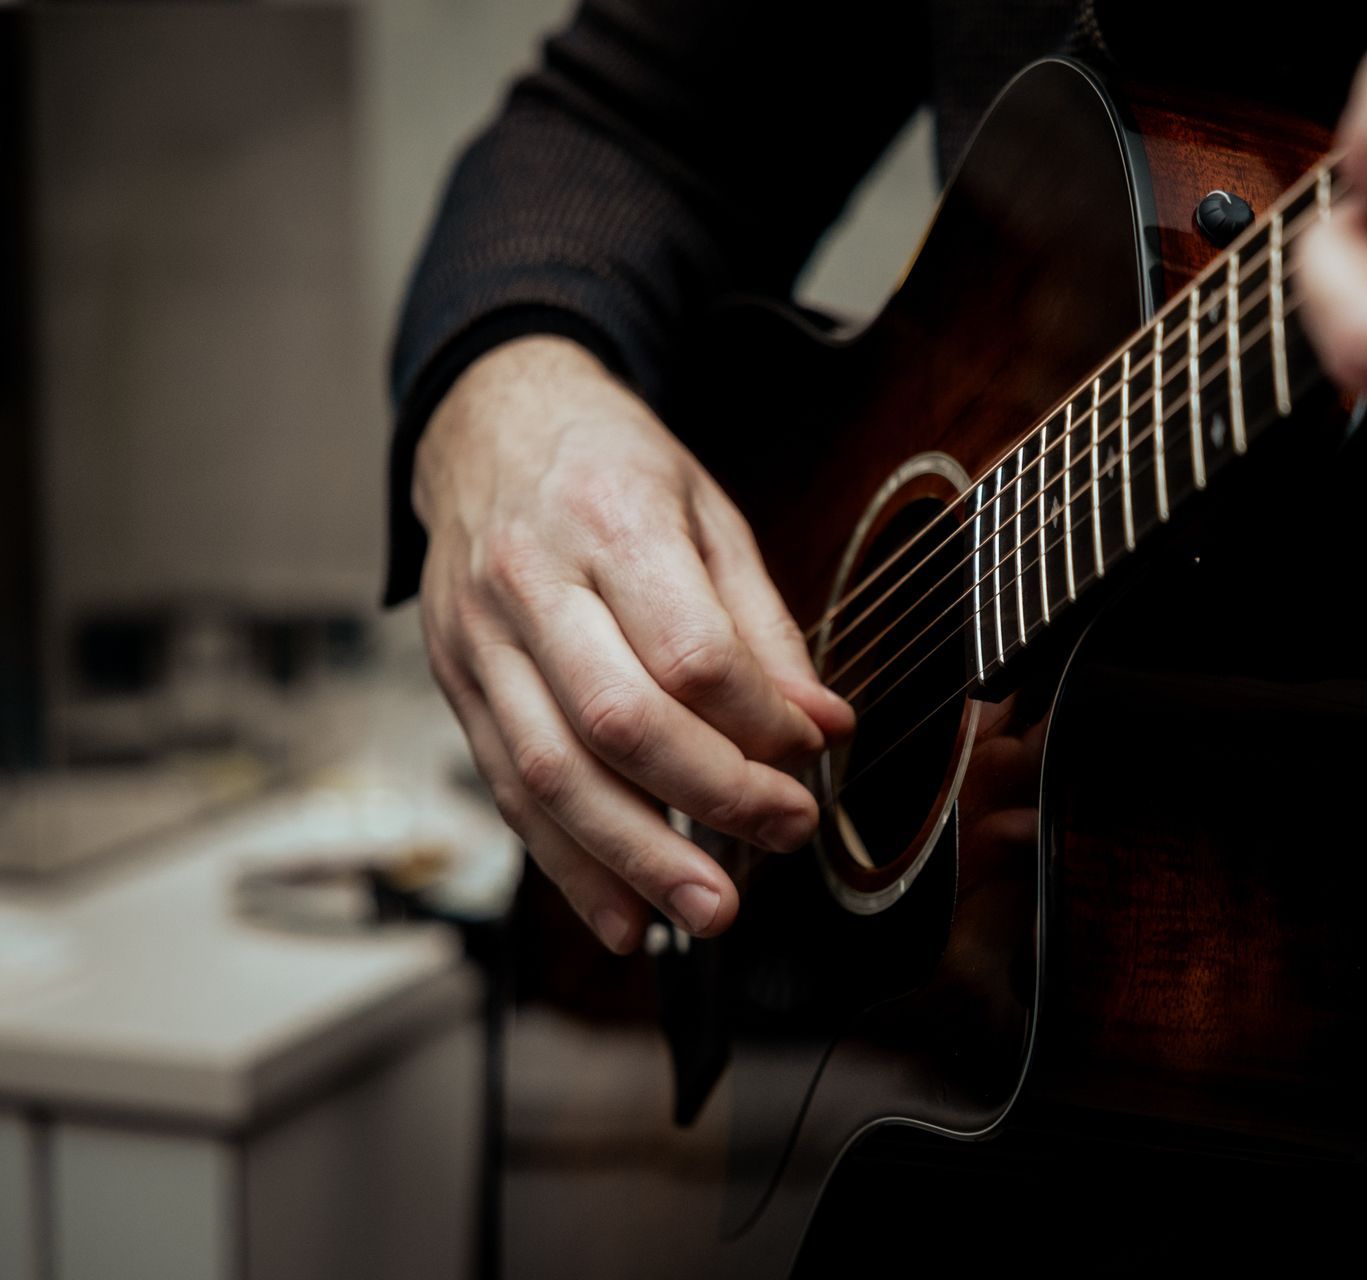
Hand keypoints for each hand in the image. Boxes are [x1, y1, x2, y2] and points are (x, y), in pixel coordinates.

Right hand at [413, 336, 852, 947]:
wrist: (487, 423)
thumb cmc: (610, 464)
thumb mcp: (708, 512)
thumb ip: (763, 626)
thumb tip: (821, 726)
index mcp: (610, 520)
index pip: (691, 652)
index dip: (760, 721)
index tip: (808, 753)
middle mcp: (530, 582)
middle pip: (618, 721)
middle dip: (710, 799)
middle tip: (783, 837)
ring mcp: (479, 639)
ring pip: (551, 772)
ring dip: (634, 860)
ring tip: (706, 912)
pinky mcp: (454, 685)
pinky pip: (508, 792)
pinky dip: (566, 866)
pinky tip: (623, 916)